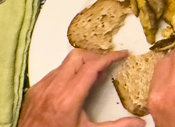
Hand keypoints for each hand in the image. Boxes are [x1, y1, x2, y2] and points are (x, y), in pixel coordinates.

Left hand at [18, 49, 141, 126]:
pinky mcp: (34, 90)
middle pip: (78, 56)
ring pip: (65, 62)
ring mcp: (42, 87)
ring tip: (91, 78)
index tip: (122, 55)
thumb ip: (116, 126)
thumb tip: (139, 123)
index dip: (110, 57)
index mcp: (69, 98)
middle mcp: (54, 88)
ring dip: (82, 65)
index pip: (92, 66)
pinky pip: (54, 72)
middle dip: (95, 57)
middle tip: (106, 67)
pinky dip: (68, 73)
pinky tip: (74, 85)